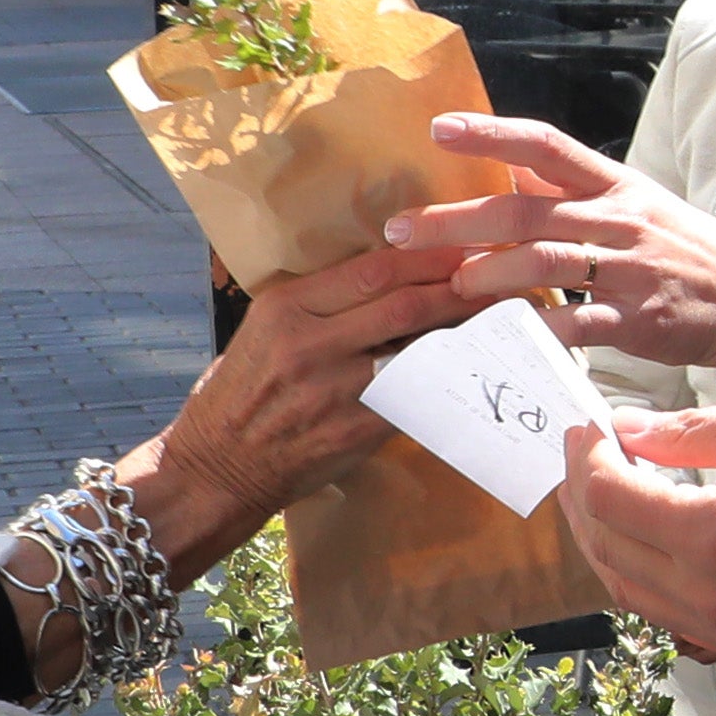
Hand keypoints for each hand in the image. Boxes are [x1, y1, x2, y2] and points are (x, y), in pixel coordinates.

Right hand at [131, 238, 503, 570]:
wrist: (216, 468)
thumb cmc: (238, 394)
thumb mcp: (263, 331)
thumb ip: (318, 304)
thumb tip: (386, 276)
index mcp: (286, 308)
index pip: (372, 270)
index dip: (427, 257)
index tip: (463, 247)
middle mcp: (309, 343)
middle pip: (402, 303)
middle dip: (458, 287)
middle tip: (498, 275)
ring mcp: (334, 389)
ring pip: (415, 349)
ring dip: (462, 332)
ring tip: (499, 315)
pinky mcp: (355, 430)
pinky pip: (414, 396)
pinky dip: (446, 378)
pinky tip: (473, 367)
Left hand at [386, 111, 715, 369]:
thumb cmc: (684, 249)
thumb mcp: (636, 201)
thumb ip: (574, 189)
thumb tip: (511, 171)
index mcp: (614, 183)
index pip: (547, 146)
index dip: (491, 135)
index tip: (439, 128)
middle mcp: (619, 219)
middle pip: (525, 211)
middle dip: (455, 222)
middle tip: (401, 232)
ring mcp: (630, 268)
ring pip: (543, 264)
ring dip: (487, 277)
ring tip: (449, 288)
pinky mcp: (639, 319)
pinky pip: (577, 323)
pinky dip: (536, 331)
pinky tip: (500, 338)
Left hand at [555, 403, 715, 658]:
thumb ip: (696, 432)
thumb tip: (627, 431)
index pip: (609, 499)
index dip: (584, 457)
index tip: (587, 425)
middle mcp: (712, 594)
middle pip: (605, 547)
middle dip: (582, 494)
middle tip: (588, 452)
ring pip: (625, 587)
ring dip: (602, 537)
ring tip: (609, 488)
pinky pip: (663, 610)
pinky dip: (638, 568)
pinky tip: (650, 530)